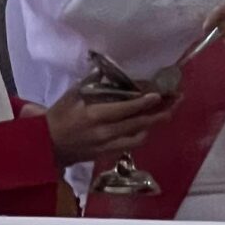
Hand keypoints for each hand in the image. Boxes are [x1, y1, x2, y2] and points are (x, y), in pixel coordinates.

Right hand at [44, 86, 166, 168]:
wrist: (47, 146)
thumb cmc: (59, 116)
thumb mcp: (72, 94)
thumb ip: (92, 83)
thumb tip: (108, 70)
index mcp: (95, 116)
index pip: (125, 109)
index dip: (143, 102)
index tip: (159, 95)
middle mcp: (105, 133)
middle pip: (138, 124)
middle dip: (159, 113)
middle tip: (176, 102)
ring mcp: (107, 146)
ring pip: (138, 138)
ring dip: (154, 125)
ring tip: (167, 113)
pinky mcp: (107, 154)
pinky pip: (129, 145)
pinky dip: (140, 134)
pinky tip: (148, 126)